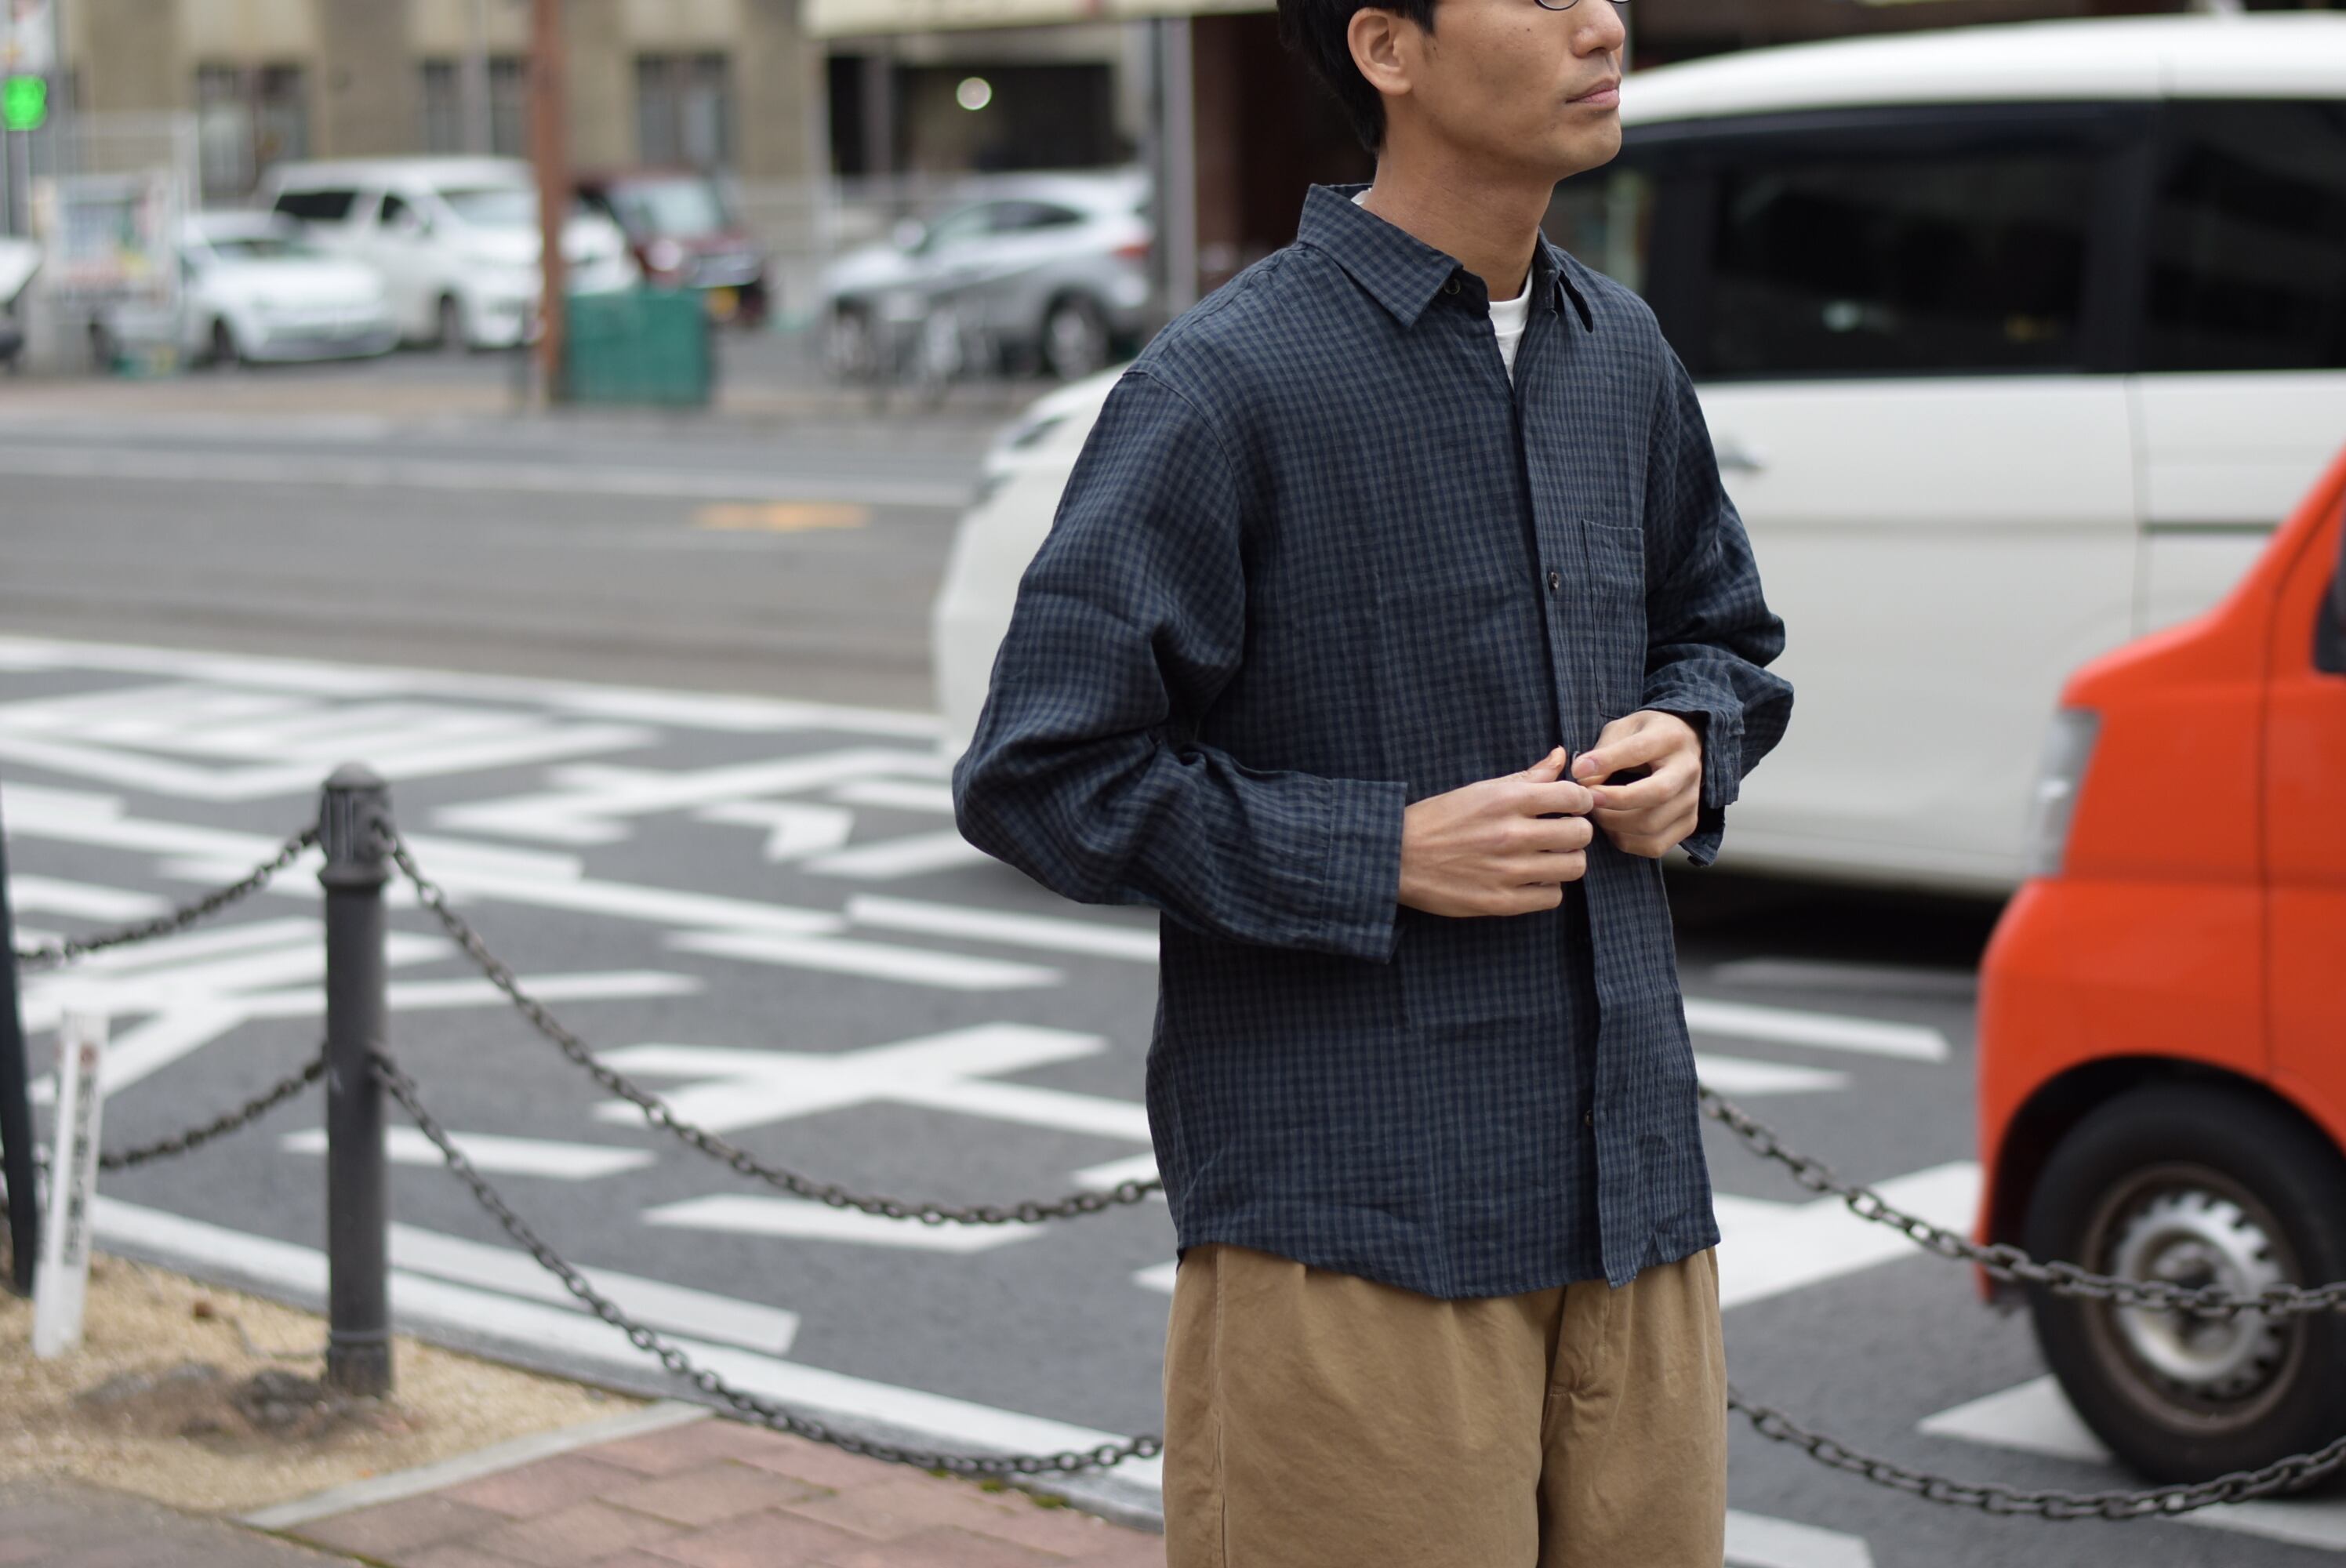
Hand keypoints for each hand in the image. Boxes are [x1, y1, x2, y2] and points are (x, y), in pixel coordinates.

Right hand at [1398, 747, 1597, 916]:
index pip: (1572, 797)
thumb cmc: (1438, 819)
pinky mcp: (1501, 902)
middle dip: (1576, 832)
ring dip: (1566, 861)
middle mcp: (1511, 834)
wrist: (1396, 857)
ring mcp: (1508, 871)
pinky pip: (1552, 897)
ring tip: (1549, 858)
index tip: (1572, 807)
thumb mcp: (1480, 789)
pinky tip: (1532, 880)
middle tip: (1561, 835)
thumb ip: (1526, 776)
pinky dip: (1548, 888)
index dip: (1580, 801)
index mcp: (1506, 800)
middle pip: (1580, 833)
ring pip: (1573, 867)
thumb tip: (1559, 756)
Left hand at [1572, 711, 1703, 858]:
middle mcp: (1688, 770)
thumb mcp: (1622, 730)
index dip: (1607, 762)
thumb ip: (1603, 751)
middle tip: (1586, 800)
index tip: (1579, 771)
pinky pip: (1654, 845)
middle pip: (1656, 794)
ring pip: (1652, 825)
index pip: (1639, 751)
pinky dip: (1625, 840)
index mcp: (1671, 738)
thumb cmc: (1644, 737)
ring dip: (1614, 824)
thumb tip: (1582, 777)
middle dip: (1614, 801)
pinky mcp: (1689, 824)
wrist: (1680, 748)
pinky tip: (1612, 826)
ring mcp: (1692, 800)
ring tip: (1596, 812)